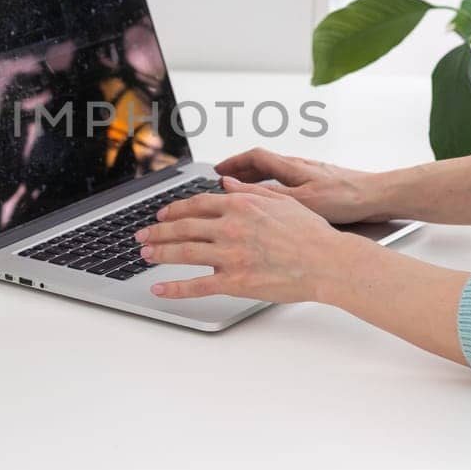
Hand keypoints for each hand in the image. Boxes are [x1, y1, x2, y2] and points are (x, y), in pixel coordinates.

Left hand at [134, 175, 361, 302]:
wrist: (328, 262)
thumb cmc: (311, 233)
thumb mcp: (281, 201)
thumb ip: (249, 190)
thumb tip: (225, 181)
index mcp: (240, 205)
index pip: (197, 205)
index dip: (175, 210)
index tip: (162, 215)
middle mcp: (231, 227)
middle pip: (183, 227)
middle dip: (158, 231)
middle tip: (142, 235)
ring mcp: (231, 255)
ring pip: (184, 252)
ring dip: (160, 253)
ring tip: (144, 255)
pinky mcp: (236, 282)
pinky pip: (197, 285)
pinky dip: (174, 287)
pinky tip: (159, 288)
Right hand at [212, 147, 396, 224]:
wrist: (379, 197)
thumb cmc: (345, 198)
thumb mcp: (298, 199)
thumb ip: (264, 193)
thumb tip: (232, 186)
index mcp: (291, 167)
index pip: (253, 157)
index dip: (232, 163)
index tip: (217, 171)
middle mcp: (299, 167)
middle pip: (262, 163)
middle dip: (240, 171)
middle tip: (224, 180)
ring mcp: (311, 175)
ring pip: (276, 173)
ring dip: (256, 179)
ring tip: (244, 191)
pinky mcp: (322, 185)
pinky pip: (289, 182)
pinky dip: (275, 188)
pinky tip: (277, 202)